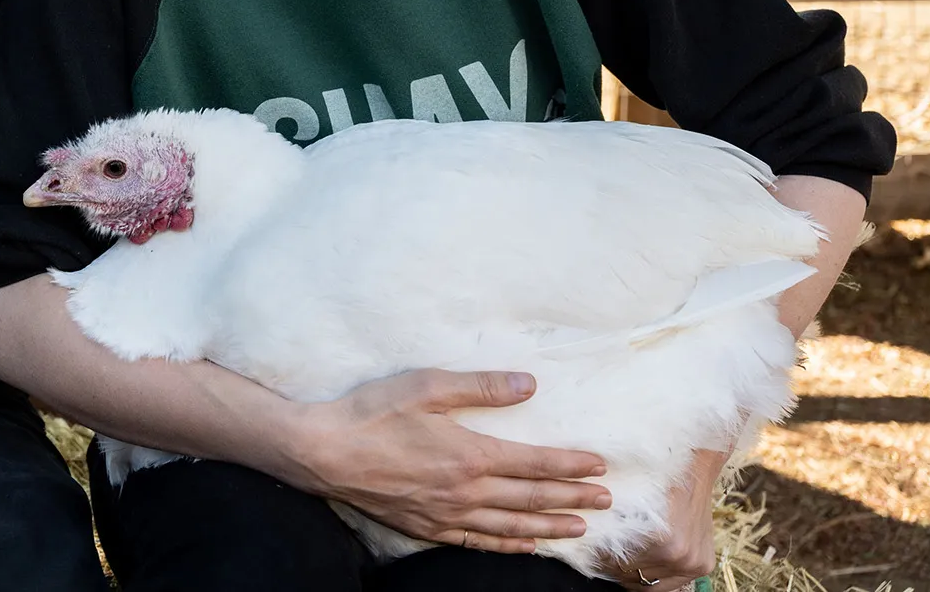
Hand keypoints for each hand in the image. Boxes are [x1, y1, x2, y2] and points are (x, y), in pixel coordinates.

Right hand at [284, 368, 610, 555]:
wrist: (324, 452)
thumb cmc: (372, 412)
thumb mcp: (426, 386)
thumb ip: (481, 387)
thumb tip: (529, 385)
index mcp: (470, 454)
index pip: (534, 462)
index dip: (570, 464)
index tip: (599, 466)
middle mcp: (465, 491)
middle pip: (531, 499)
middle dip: (572, 498)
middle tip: (605, 500)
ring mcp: (447, 514)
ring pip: (511, 526)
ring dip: (549, 527)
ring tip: (579, 528)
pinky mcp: (427, 527)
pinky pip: (478, 541)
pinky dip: (507, 545)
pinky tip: (524, 545)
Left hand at [602, 450, 724, 590]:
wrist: (694, 468)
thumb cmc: (657, 478)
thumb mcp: (628, 496)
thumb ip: (613, 523)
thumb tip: (587, 538)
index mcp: (659, 538)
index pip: (615, 562)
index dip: (599, 557)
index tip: (590, 549)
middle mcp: (678, 555)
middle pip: (631, 576)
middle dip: (613, 567)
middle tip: (601, 556)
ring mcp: (692, 563)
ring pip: (649, 583)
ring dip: (633, 575)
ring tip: (620, 560)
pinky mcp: (702, 566)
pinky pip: (669, 584)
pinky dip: (654, 576)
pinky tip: (642, 563)